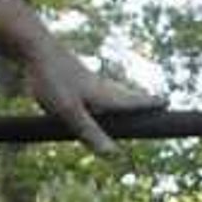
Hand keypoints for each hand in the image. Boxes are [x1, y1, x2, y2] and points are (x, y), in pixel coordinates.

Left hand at [24, 33, 164, 151]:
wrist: (34, 47)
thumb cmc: (52, 80)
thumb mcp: (70, 111)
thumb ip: (90, 132)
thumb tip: (113, 154)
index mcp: (103, 95)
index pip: (131, 102)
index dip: (148, 104)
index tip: (167, 102)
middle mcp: (99, 85)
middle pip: (125, 94)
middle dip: (141, 99)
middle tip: (157, 100)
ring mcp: (85, 78)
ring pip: (111, 88)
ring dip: (125, 94)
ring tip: (133, 98)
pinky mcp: (72, 74)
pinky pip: (95, 85)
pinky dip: (105, 89)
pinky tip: (95, 89)